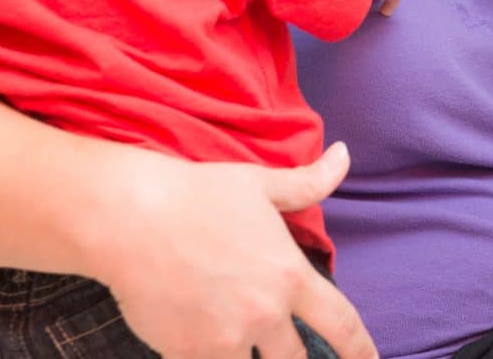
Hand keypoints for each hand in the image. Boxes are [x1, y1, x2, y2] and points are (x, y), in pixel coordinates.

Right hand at [92, 142, 376, 358]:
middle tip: (276, 340)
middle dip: (290, 355)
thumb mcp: (261, 184)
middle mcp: (265, 313)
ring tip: (233, 334)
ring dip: (248, 354)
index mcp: (289, 275)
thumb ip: (309, 182)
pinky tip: (196, 341)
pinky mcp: (187, 353)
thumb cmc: (198, 195)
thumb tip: (345, 155)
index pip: (341, 324)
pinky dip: (208, 355)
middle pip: (295, 358)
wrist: (131, 218)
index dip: (362, 350)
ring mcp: (226, 338)